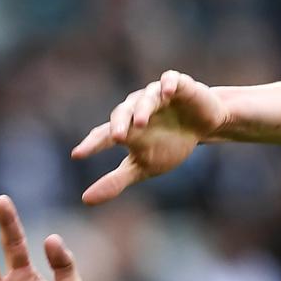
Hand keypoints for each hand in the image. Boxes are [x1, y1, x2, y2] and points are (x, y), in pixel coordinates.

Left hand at [71, 70, 228, 204]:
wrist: (203, 126)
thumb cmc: (169, 146)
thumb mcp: (143, 168)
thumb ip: (116, 181)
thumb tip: (85, 200)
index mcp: (126, 127)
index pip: (104, 134)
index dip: (92, 144)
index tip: (77, 155)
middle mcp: (137, 108)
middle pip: (123, 112)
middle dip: (119, 123)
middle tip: (116, 137)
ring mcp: (157, 95)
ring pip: (145, 98)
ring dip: (142, 109)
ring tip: (140, 123)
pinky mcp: (179, 85)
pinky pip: (170, 79)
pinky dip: (167, 84)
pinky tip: (166, 92)